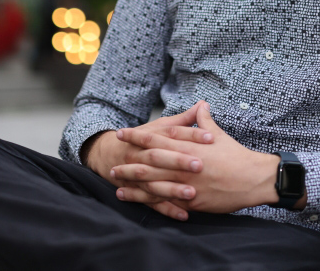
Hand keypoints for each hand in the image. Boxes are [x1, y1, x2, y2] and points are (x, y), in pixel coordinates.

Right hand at [83, 101, 214, 219]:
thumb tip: (203, 104)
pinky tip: (184, 214)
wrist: (109, 154)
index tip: (210, 137)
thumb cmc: (144, 139)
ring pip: (154, 182)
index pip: (172, 133)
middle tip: (199, 165)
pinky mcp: (138, 191)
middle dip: (178, 161)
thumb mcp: (161, 126)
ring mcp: (138, 174)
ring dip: (172, 188)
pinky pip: (152, 202)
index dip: (191, 134)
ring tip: (192, 193)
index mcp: (151, 136)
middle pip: (159, 157)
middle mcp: (142, 154)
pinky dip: (168, 209)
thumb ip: (183, 119)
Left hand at [112, 102, 287, 215]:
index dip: (137, 137)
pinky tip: (137, 202)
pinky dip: (150, 202)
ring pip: (153, 185)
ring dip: (133, 185)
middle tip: (112, 161)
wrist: (253, 179)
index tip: (122, 133)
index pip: (156, 140)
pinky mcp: (191, 201)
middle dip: (129, 162)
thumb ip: (204, 121)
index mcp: (187, 147)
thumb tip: (200, 105)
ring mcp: (185, 185)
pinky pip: (166, 202)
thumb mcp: (218, 135)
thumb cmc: (236, 155)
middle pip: (149, 164)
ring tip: (117, 183)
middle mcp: (182, 166)